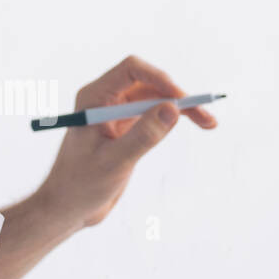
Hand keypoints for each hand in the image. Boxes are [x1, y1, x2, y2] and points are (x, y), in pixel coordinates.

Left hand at [37, 55, 216, 227]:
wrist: (69, 208)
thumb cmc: (81, 185)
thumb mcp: (115, 162)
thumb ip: (143, 136)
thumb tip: (172, 108)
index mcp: (93, 99)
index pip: (130, 70)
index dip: (159, 77)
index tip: (180, 98)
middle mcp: (105, 100)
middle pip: (149, 83)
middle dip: (177, 96)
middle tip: (204, 115)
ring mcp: (117, 114)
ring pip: (156, 99)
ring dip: (181, 107)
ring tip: (209, 122)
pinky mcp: (126, 129)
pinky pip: (154, 115)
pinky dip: (174, 119)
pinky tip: (196, 124)